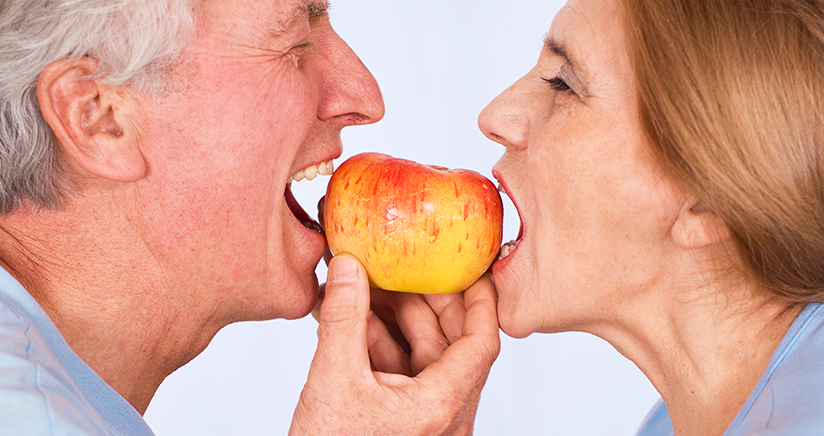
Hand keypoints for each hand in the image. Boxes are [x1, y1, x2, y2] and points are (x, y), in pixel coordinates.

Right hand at [290, 253, 499, 435]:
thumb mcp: (333, 380)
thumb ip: (344, 318)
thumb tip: (349, 266)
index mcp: (442, 406)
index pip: (482, 342)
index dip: (479, 299)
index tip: (470, 266)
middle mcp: (444, 414)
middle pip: (451, 342)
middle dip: (423, 301)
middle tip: (401, 266)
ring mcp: (425, 419)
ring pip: (423, 355)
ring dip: (393, 319)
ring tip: (364, 287)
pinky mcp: (404, 420)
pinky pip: (402, 372)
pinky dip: (381, 344)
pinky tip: (353, 319)